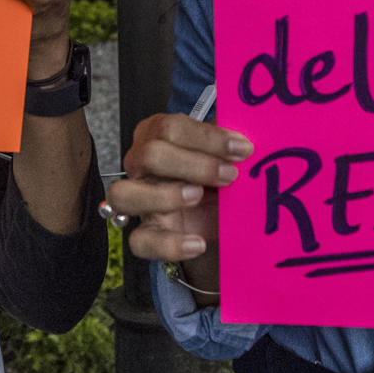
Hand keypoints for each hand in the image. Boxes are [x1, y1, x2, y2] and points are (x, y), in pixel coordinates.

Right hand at [105, 115, 253, 293]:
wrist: (217, 213)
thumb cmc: (216, 174)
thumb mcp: (223, 153)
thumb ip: (229, 143)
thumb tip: (248, 137)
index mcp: (158, 135)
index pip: (170, 128)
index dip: (207, 138)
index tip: (242, 149)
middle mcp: (141, 164)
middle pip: (149, 155)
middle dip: (194, 164)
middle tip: (230, 175)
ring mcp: (137, 200)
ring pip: (124, 194)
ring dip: (165, 195)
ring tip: (198, 197)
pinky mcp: (145, 234)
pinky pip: (140, 242)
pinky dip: (170, 244)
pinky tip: (198, 243)